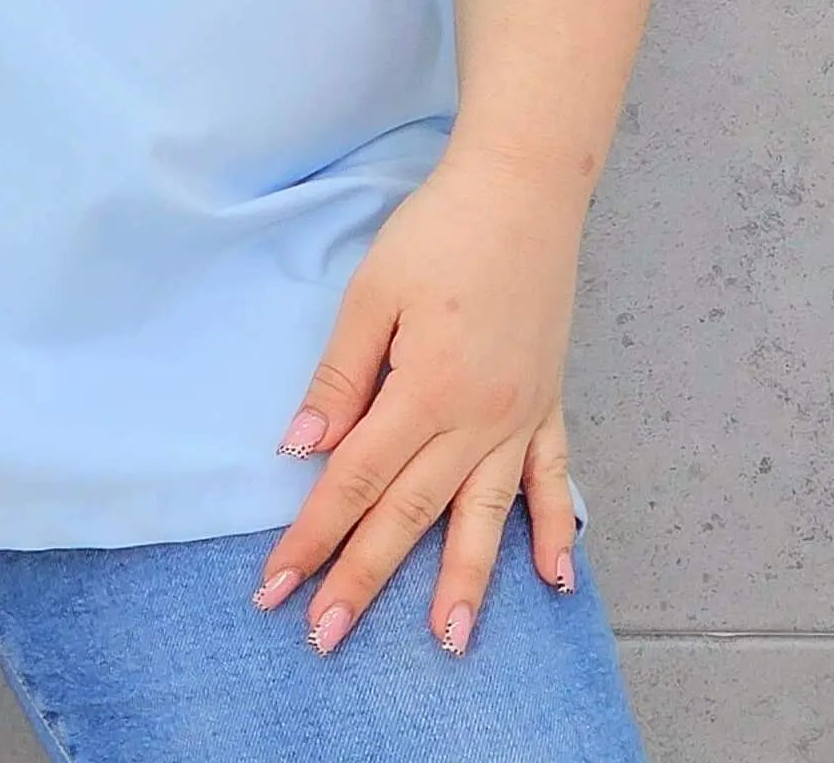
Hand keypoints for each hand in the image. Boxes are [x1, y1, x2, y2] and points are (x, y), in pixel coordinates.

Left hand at [250, 145, 587, 655]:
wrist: (523, 190)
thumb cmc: (438, 232)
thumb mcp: (371, 293)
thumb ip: (340, 377)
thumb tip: (302, 450)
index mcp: (424, 391)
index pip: (355, 481)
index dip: (313, 536)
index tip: (277, 587)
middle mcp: (477, 419)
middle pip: (411, 513)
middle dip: (365, 578)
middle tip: (326, 637)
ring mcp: (520, 416)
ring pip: (485, 515)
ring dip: (467, 583)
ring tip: (449, 641)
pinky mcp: (550, 403)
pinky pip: (554, 479)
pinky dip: (556, 529)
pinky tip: (556, 578)